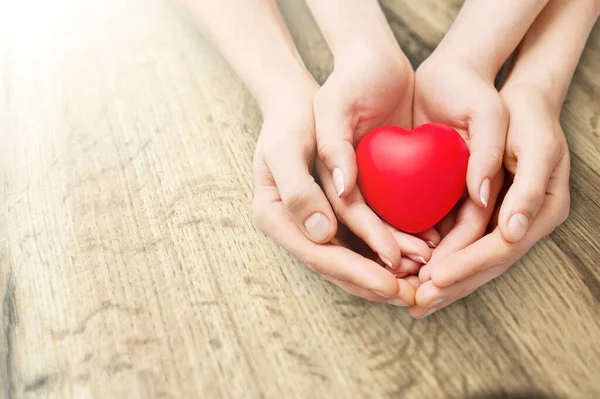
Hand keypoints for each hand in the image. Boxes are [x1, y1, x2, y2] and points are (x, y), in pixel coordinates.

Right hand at [251, 82, 419, 304]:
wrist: (298, 102)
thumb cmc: (290, 119)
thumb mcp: (285, 147)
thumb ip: (298, 191)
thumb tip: (322, 234)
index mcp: (274, 217)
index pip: (318, 255)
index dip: (355, 272)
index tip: (390, 285)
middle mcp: (294, 227)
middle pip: (336, 266)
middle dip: (375, 283)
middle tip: (414, 297)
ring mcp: (314, 223)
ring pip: (352, 257)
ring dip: (386, 273)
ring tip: (422, 282)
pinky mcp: (333, 214)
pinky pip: (361, 240)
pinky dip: (387, 250)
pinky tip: (414, 255)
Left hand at [409, 85, 569, 317]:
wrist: (509, 100)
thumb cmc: (527, 116)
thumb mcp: (536, 143)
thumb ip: (527, 187)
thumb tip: (510, 231)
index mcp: (539, 211)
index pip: (500, 249)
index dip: (467, 267)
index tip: (434, 280)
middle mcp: (519, 222)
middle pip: (483, 264)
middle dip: (450, 286)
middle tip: (415, 304)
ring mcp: (498, 219)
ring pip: (468, 258)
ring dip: (440, 282)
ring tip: (409, 300)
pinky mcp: (478, 210)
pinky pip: (457, 242)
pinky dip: (436, 258)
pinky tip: (410, 270)